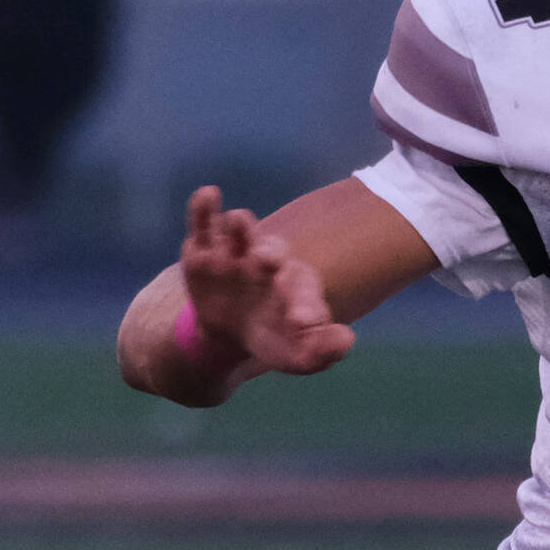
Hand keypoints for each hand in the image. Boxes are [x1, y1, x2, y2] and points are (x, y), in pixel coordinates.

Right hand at [180, 186, 354, 374]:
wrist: (230, 335)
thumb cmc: (274, 338)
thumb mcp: (296, 355)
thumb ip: (320, 350)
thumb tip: (347, 340)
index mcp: (297, 283)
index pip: (304, 288)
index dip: (306, 303)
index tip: (305, 322)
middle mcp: (269, 261)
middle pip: (274, 249)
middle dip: (271, 252)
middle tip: (266, 261)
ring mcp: (235, 253)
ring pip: (241, 229)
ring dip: (240, 225)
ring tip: (239, 221)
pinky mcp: (202, 252)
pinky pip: (204, 225)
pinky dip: (204, 210)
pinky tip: (208, 194)